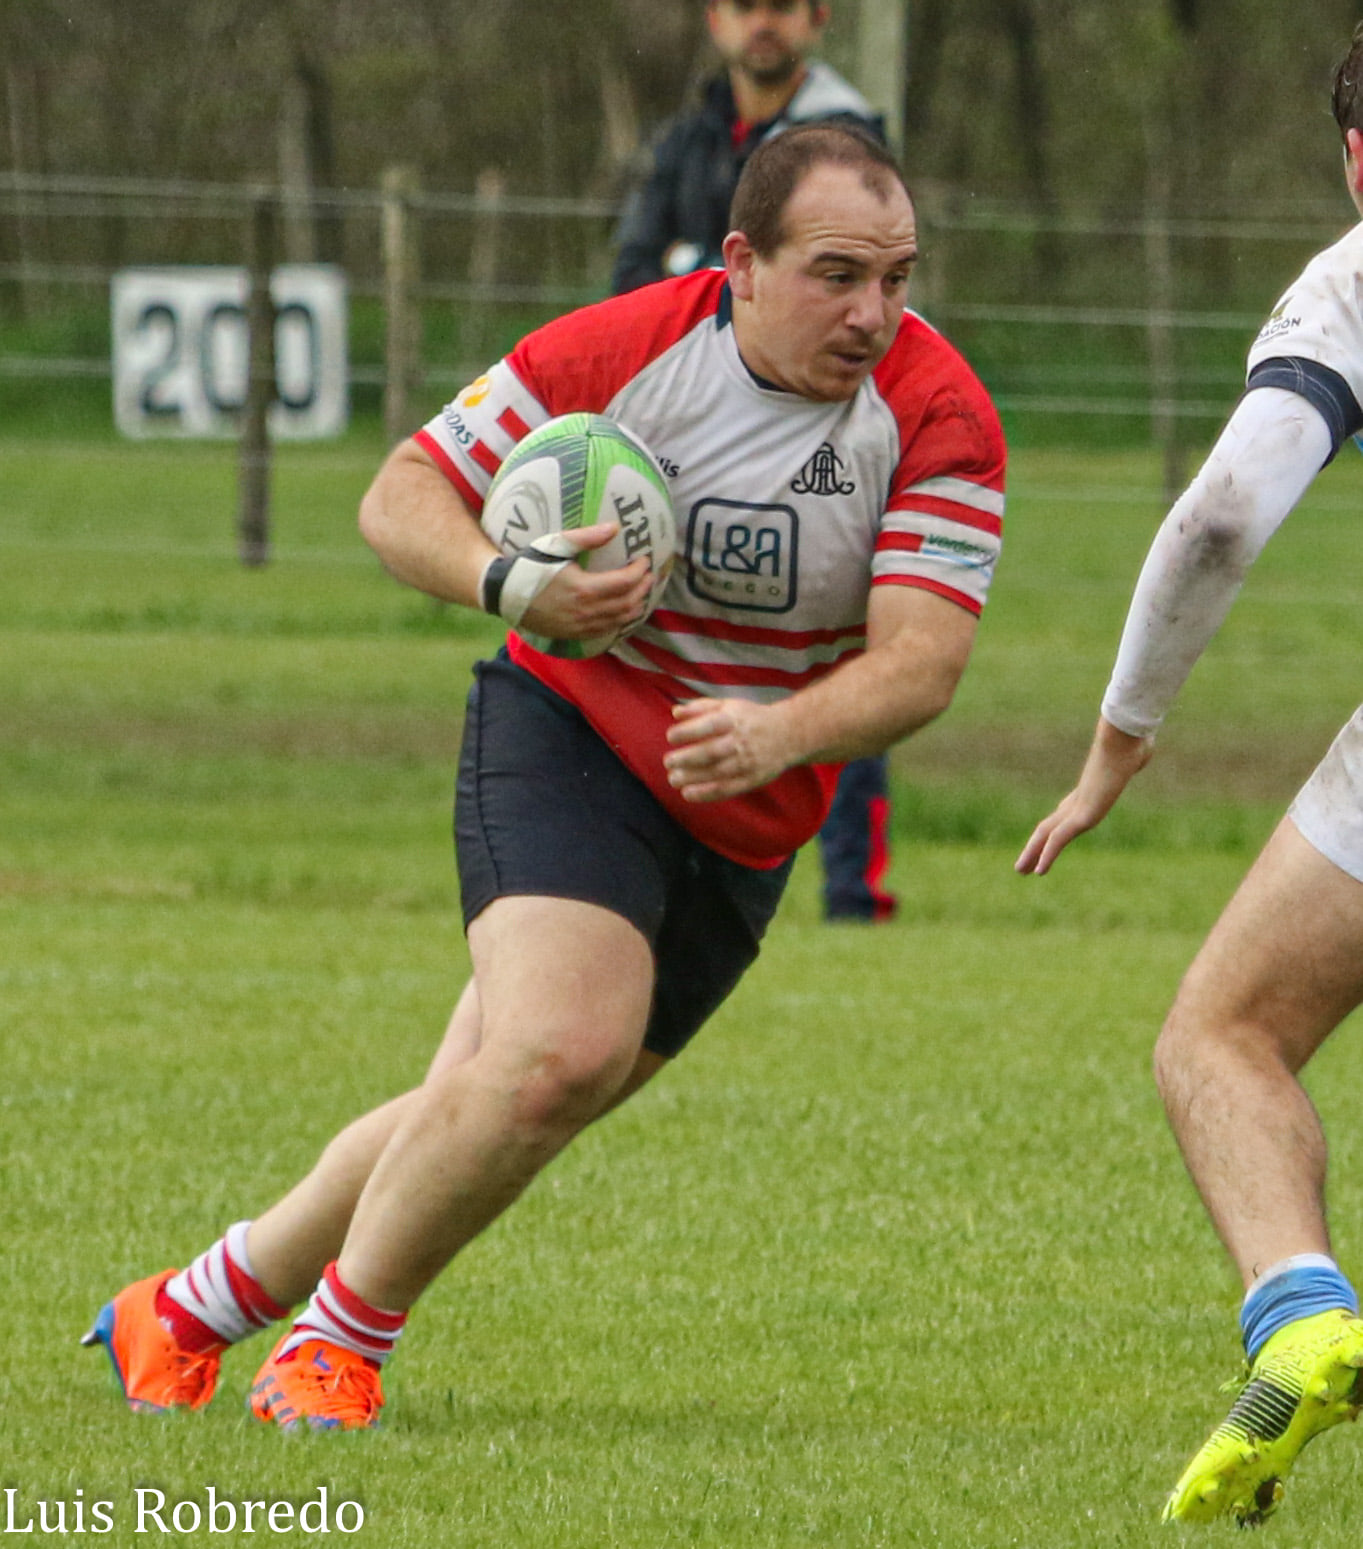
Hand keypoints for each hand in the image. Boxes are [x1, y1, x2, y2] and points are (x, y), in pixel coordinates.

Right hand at [516, 522, 653, 641]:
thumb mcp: (555, 546)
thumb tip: (615, 527)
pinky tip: (624, 611)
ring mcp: (581, 626)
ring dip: (636, 606)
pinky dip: (621, 621)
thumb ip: (587, 537)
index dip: (639, 571)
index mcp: (584, 589)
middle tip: (648, 575)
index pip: (625, 582)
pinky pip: (607, 631)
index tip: (644, 560)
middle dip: (643, 588)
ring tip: (641, 592)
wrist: (504, 595)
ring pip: (620, 620)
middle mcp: (586, 612)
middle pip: (628, 603)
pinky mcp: (575, 634)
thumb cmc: (528, 567)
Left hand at [663, 697, 795, 802]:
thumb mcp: (729, 705)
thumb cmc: (751, 718)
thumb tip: (675, 712)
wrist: (789, 734)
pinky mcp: (751, 779)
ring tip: (673, 779)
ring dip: (693, 778)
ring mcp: (747, 762)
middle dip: (687, 758)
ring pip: (717, 773)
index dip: (687, 731)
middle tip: (668, 762)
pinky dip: (707, 794)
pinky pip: (727, 789)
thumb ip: (701, 707)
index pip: (708, 725)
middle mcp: (740, 741)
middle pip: (711, 751)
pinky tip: (688, 794)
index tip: (670, 736)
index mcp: (733, 719)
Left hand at [1015, 718, 1154, 875]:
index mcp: (1089, 790)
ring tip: (1021, 871)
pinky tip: (1038, 871)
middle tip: (1022, 864)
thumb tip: (1143, 748)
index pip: (1065, 813)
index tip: (1046, 839)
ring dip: (1034, 853)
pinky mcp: (1083, 813)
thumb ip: (1134, 757)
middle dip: (1037, 845)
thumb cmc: (1132, 741)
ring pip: (1048, 834)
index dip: (1054, 829)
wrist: (1125, 736)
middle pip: (1050, 826)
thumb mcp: (1134, 753)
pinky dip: (1047, 854)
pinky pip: (1059, 838)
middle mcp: (1079, 799)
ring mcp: (1079, 806)